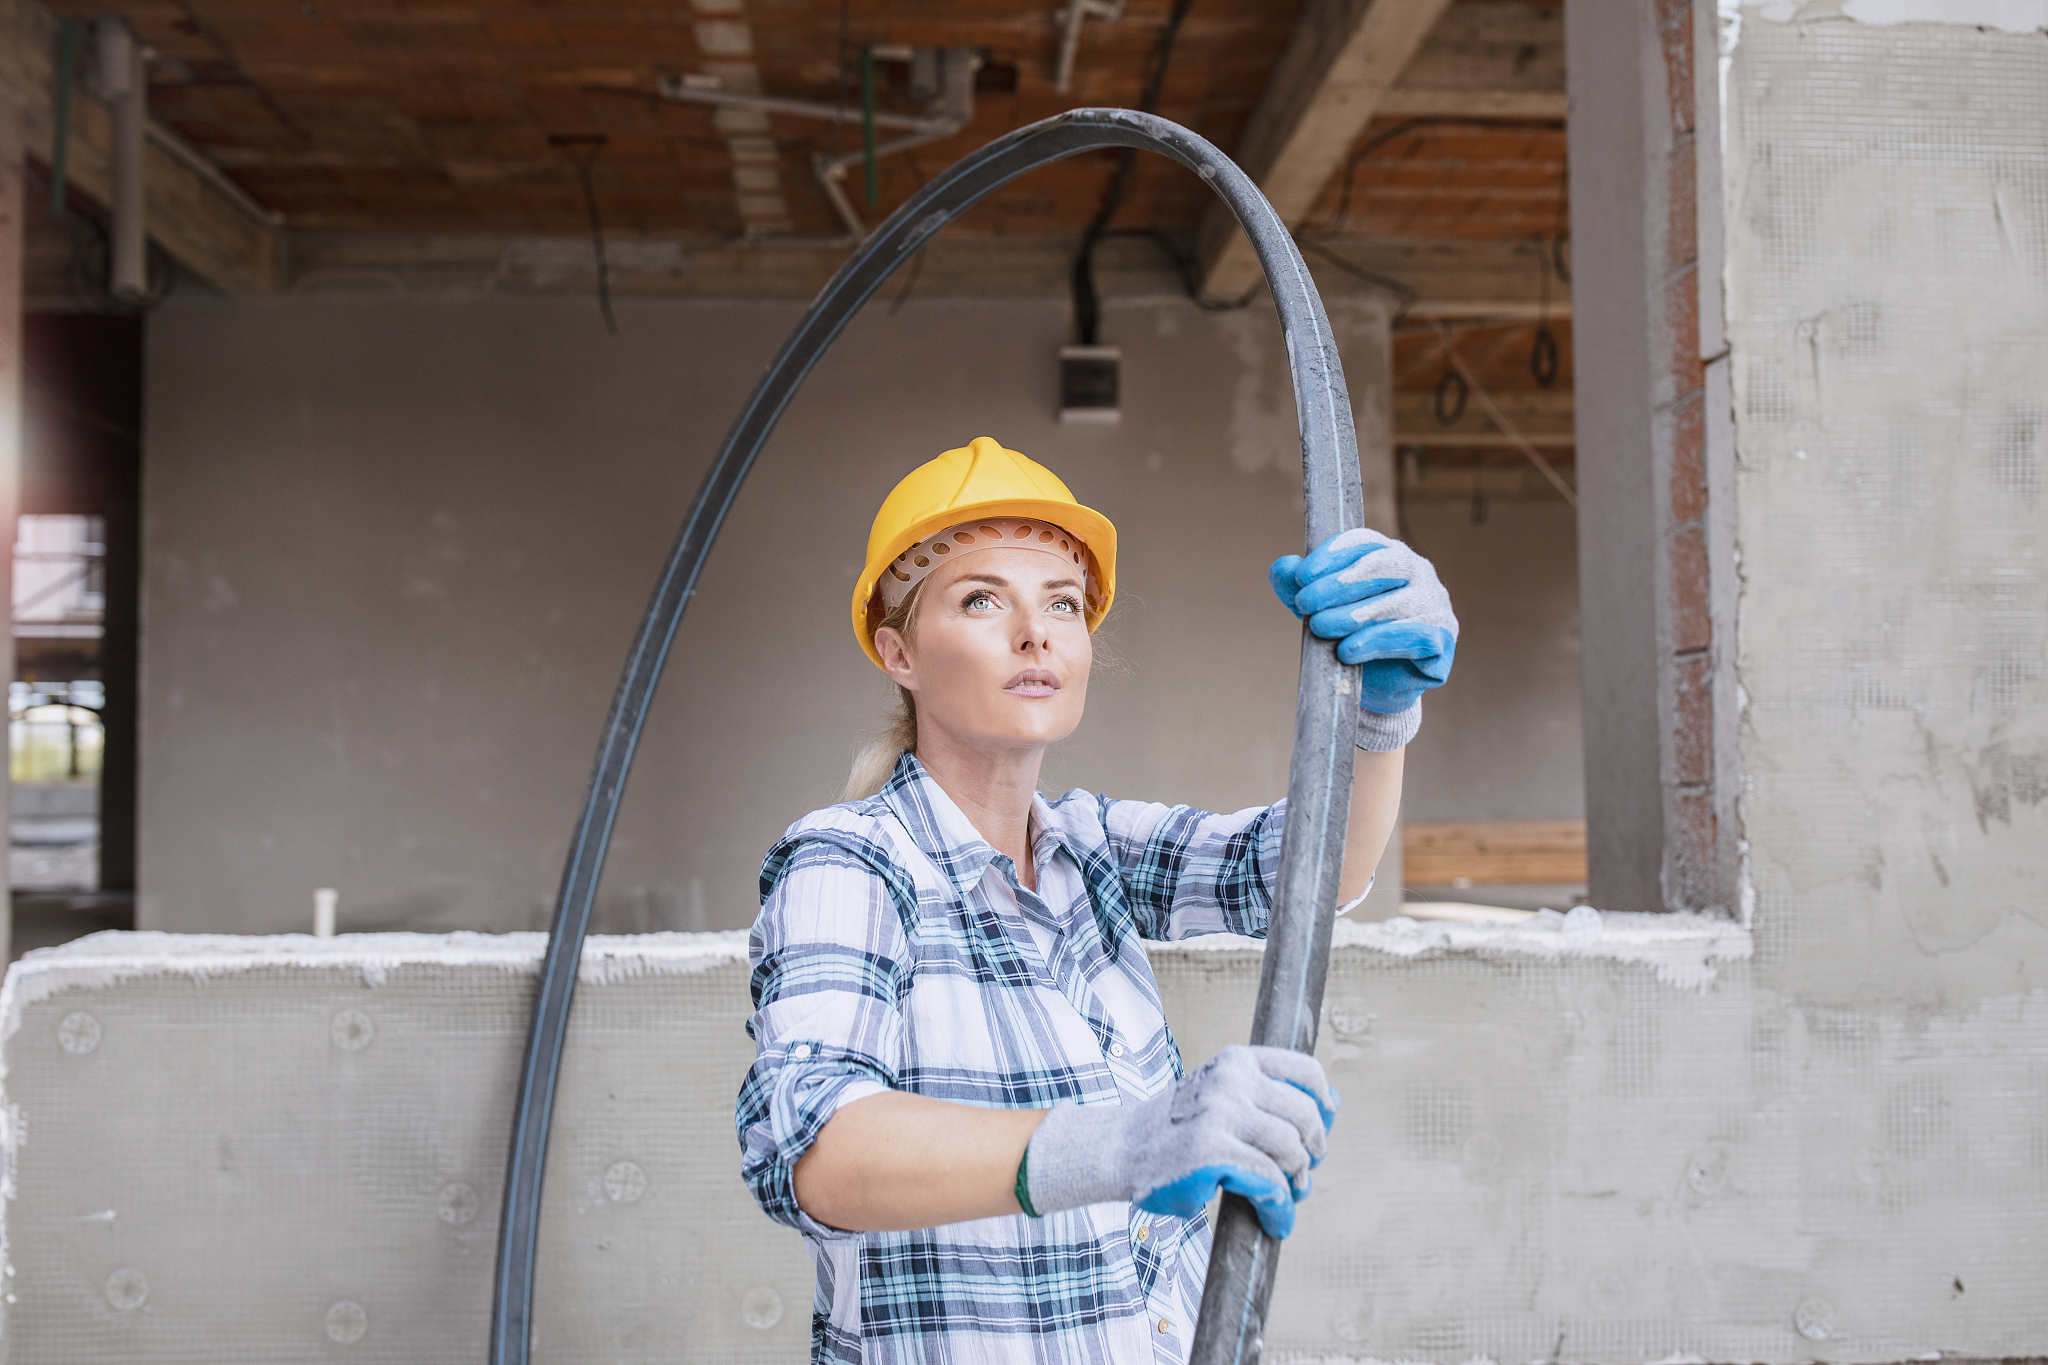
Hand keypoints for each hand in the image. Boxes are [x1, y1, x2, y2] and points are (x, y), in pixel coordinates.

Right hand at [1025, 1045, 1337, 1238]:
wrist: (1123, 1150)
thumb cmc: (1178, 1129)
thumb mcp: (1221, 1096)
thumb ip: (1268, 1099)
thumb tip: (1334, 1104)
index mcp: (1236, 1062)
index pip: (1303, 1072)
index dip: (1323, 1104)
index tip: (1322, 1128)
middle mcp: (1231, 1080)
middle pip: (1304, 1116)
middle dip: (1313, 1151)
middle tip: (1302, 1175)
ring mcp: (1221, 1114)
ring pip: (1291, 1149)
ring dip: (1297, 1182)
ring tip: (1286, 1198)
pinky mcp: (1212, 1152)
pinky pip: (1269, 1181)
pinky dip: (1279, 1207)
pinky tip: (1274, 1220)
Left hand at [1270, 529, 1457, 714]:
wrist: (1378, 687)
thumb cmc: (1352, 639)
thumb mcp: (1319, 610)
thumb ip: (1298, 588)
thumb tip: (1281, 566)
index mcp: (1389, 555)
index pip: (1365, 542)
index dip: (1333, 554)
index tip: (1302, 575)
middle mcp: (1418, 573)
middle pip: (1382, 566)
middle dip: (1339, 584)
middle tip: (1304, 604)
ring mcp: (1436, 603)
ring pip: (1396, 603)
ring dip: (1353, 616)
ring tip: (1320, 628)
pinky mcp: (1443, 638)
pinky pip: (1414, 635)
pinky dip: (1377, 642)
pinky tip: (1348, 651)